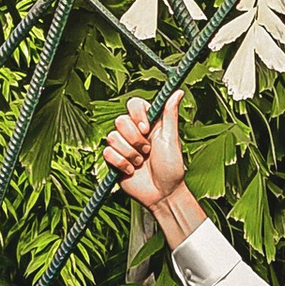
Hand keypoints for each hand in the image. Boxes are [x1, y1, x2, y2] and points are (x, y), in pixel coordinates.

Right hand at [104, 93, 187, 213]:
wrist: (162, 193)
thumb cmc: (172, 168)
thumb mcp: (172, 139)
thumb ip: (169, 114)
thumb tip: (176, 92)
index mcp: (148, 123)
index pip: (134, 104)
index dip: (137, 115)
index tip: (146, 128)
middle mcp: (134, 132)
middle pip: (120, 120)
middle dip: (135, 139)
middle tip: (147, 150)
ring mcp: (123, 146)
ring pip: (112, 137)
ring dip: (130, 153)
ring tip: (141, 162)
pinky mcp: (114, 160)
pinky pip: (108, 153)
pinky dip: (122, 163)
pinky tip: (132, 170)